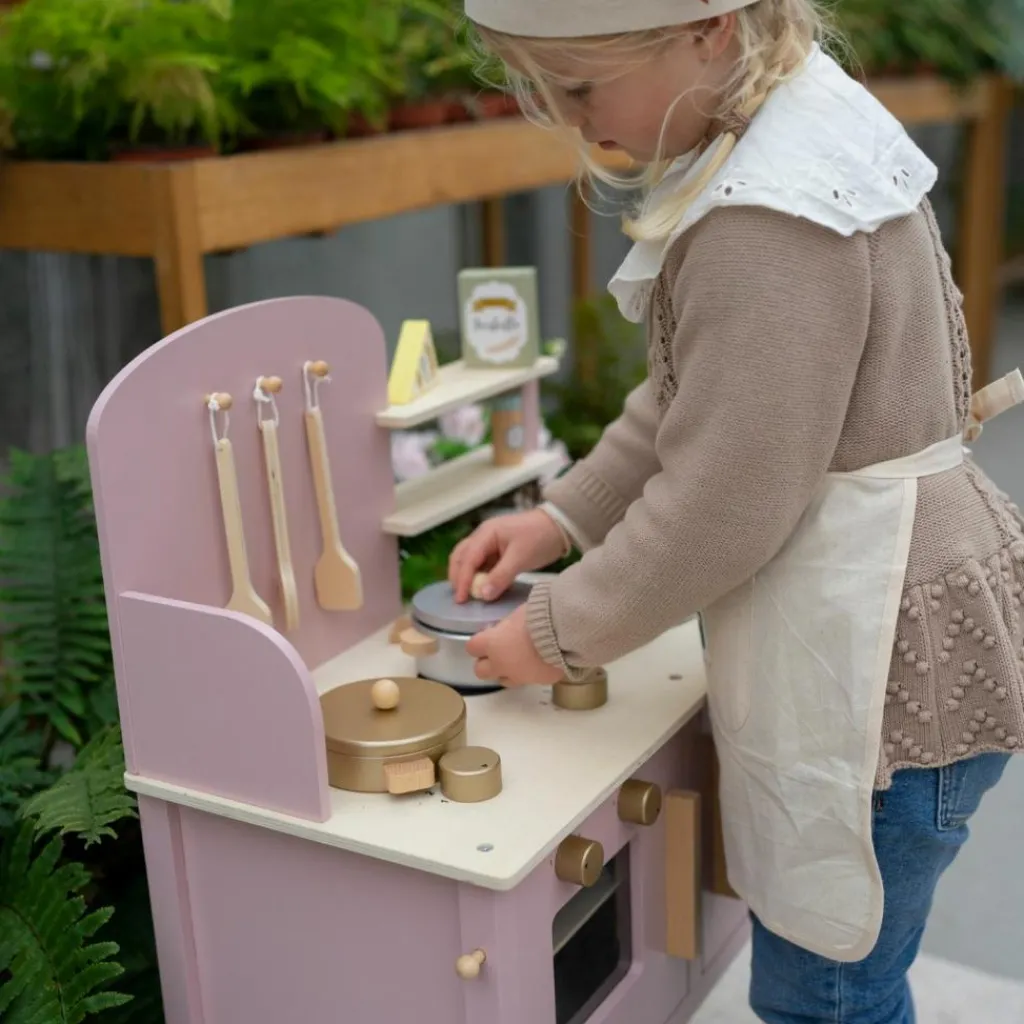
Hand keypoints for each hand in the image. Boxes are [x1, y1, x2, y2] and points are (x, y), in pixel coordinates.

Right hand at [448, 508, 565, 602]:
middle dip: (458, 577)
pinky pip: (484, 565)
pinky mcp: (500, 551)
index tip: (461, 599)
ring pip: (471, 561)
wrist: (560, 526)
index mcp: (486, 534)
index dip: (462, 580)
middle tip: (460, 599)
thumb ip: (500, 576)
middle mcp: (484, 537)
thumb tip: (482, 595)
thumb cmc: (540, 537)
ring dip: (467, 577)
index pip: (467, 559)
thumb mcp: (520, 558)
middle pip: (461, 557)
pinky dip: (480, 577)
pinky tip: (483, 589)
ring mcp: (491, 544)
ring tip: (468, 596)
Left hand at [465, 605, 562, 686]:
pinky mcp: (538, 682)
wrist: (565, 633)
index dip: (479, 642)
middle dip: (487, 662)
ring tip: (518, 659)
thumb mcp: (516, 614)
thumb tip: (504, 628)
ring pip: (503, 680)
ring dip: (506, 671)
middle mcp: (501, 664)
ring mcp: (519, 676)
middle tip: (498, 651)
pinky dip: (529, 673)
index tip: (489, 635)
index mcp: (492, 644)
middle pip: (481, 671)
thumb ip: (506, 625)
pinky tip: (538, 661)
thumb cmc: (539, 616)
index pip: (472, 648)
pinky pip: (528, 680)